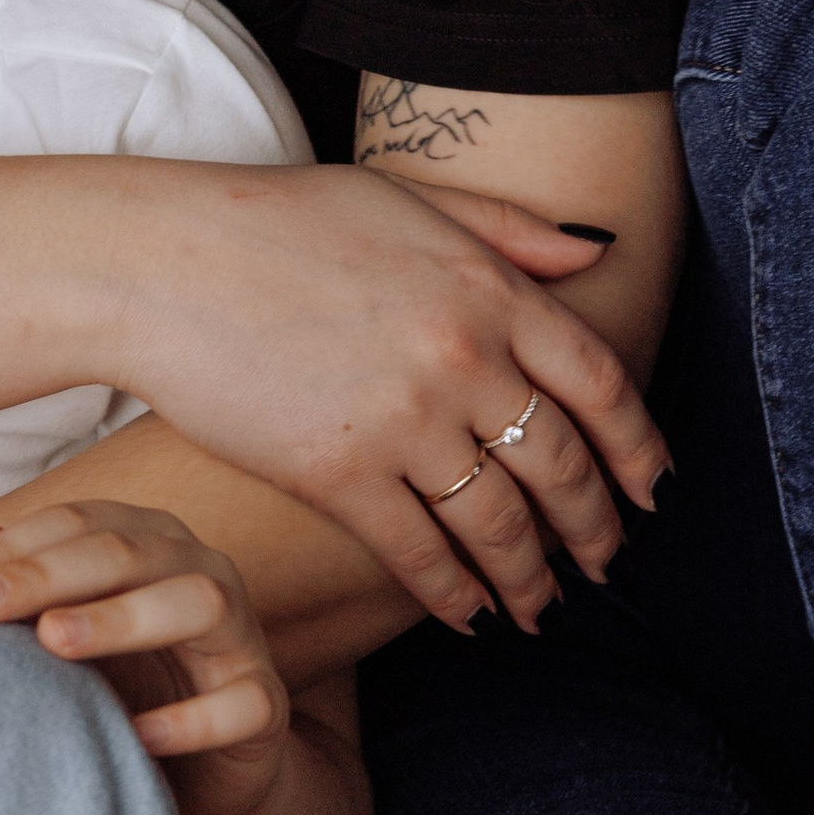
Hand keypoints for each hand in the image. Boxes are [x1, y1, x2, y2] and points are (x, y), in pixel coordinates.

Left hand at [0, 500, 290, 814]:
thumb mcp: (60, 633)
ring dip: (123, 617)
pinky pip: (243, 702)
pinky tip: (137, 734)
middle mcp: (200, 572)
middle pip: (129, 551)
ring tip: (52, 642)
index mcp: (149, 543)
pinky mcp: (266, 704)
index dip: (14, 548)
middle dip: (47, 574)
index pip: (78, 523)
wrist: (196, 770)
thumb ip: (16, 583)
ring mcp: (241, 637)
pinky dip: (192, 718)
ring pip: (198, 603)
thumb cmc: (122, 684)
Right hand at [113, 165, 667, 628]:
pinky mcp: (337, 474)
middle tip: (606, 563)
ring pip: (500, 524)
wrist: (161, 261)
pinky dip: (454, 595)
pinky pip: (420, 554)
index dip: (638, 448)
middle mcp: (463, 357)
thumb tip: (596, 251)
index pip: (601, 384)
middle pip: (561, 466)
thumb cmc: (276, 221)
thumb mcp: (407, 198)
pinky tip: (470, 616)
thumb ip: (508, 228)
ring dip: (533, 578)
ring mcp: (403, 420)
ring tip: (542, 608)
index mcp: (488, 289)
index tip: (652, 491)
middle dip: (596, 528)